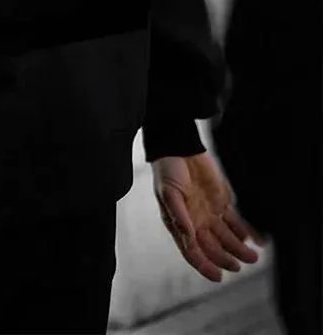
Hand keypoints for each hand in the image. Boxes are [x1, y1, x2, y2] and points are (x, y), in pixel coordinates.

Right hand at [152, 153, 263, 282]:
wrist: (179, 148)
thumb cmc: (167, 170)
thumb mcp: (168, 193)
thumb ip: (178, 215)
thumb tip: (188, 237)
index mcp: (180, 223)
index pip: (192, 251)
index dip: (204, 265)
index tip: (218, 277)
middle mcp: (196, 222)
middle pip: (213, 248)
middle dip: (226, 259)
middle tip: (239, 266)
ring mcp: (210, 213)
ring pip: (227, 238)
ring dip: (239, 249)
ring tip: (253, 257)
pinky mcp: (223, 202)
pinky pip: (237, 222)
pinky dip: (248, 233)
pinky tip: (257, 241)